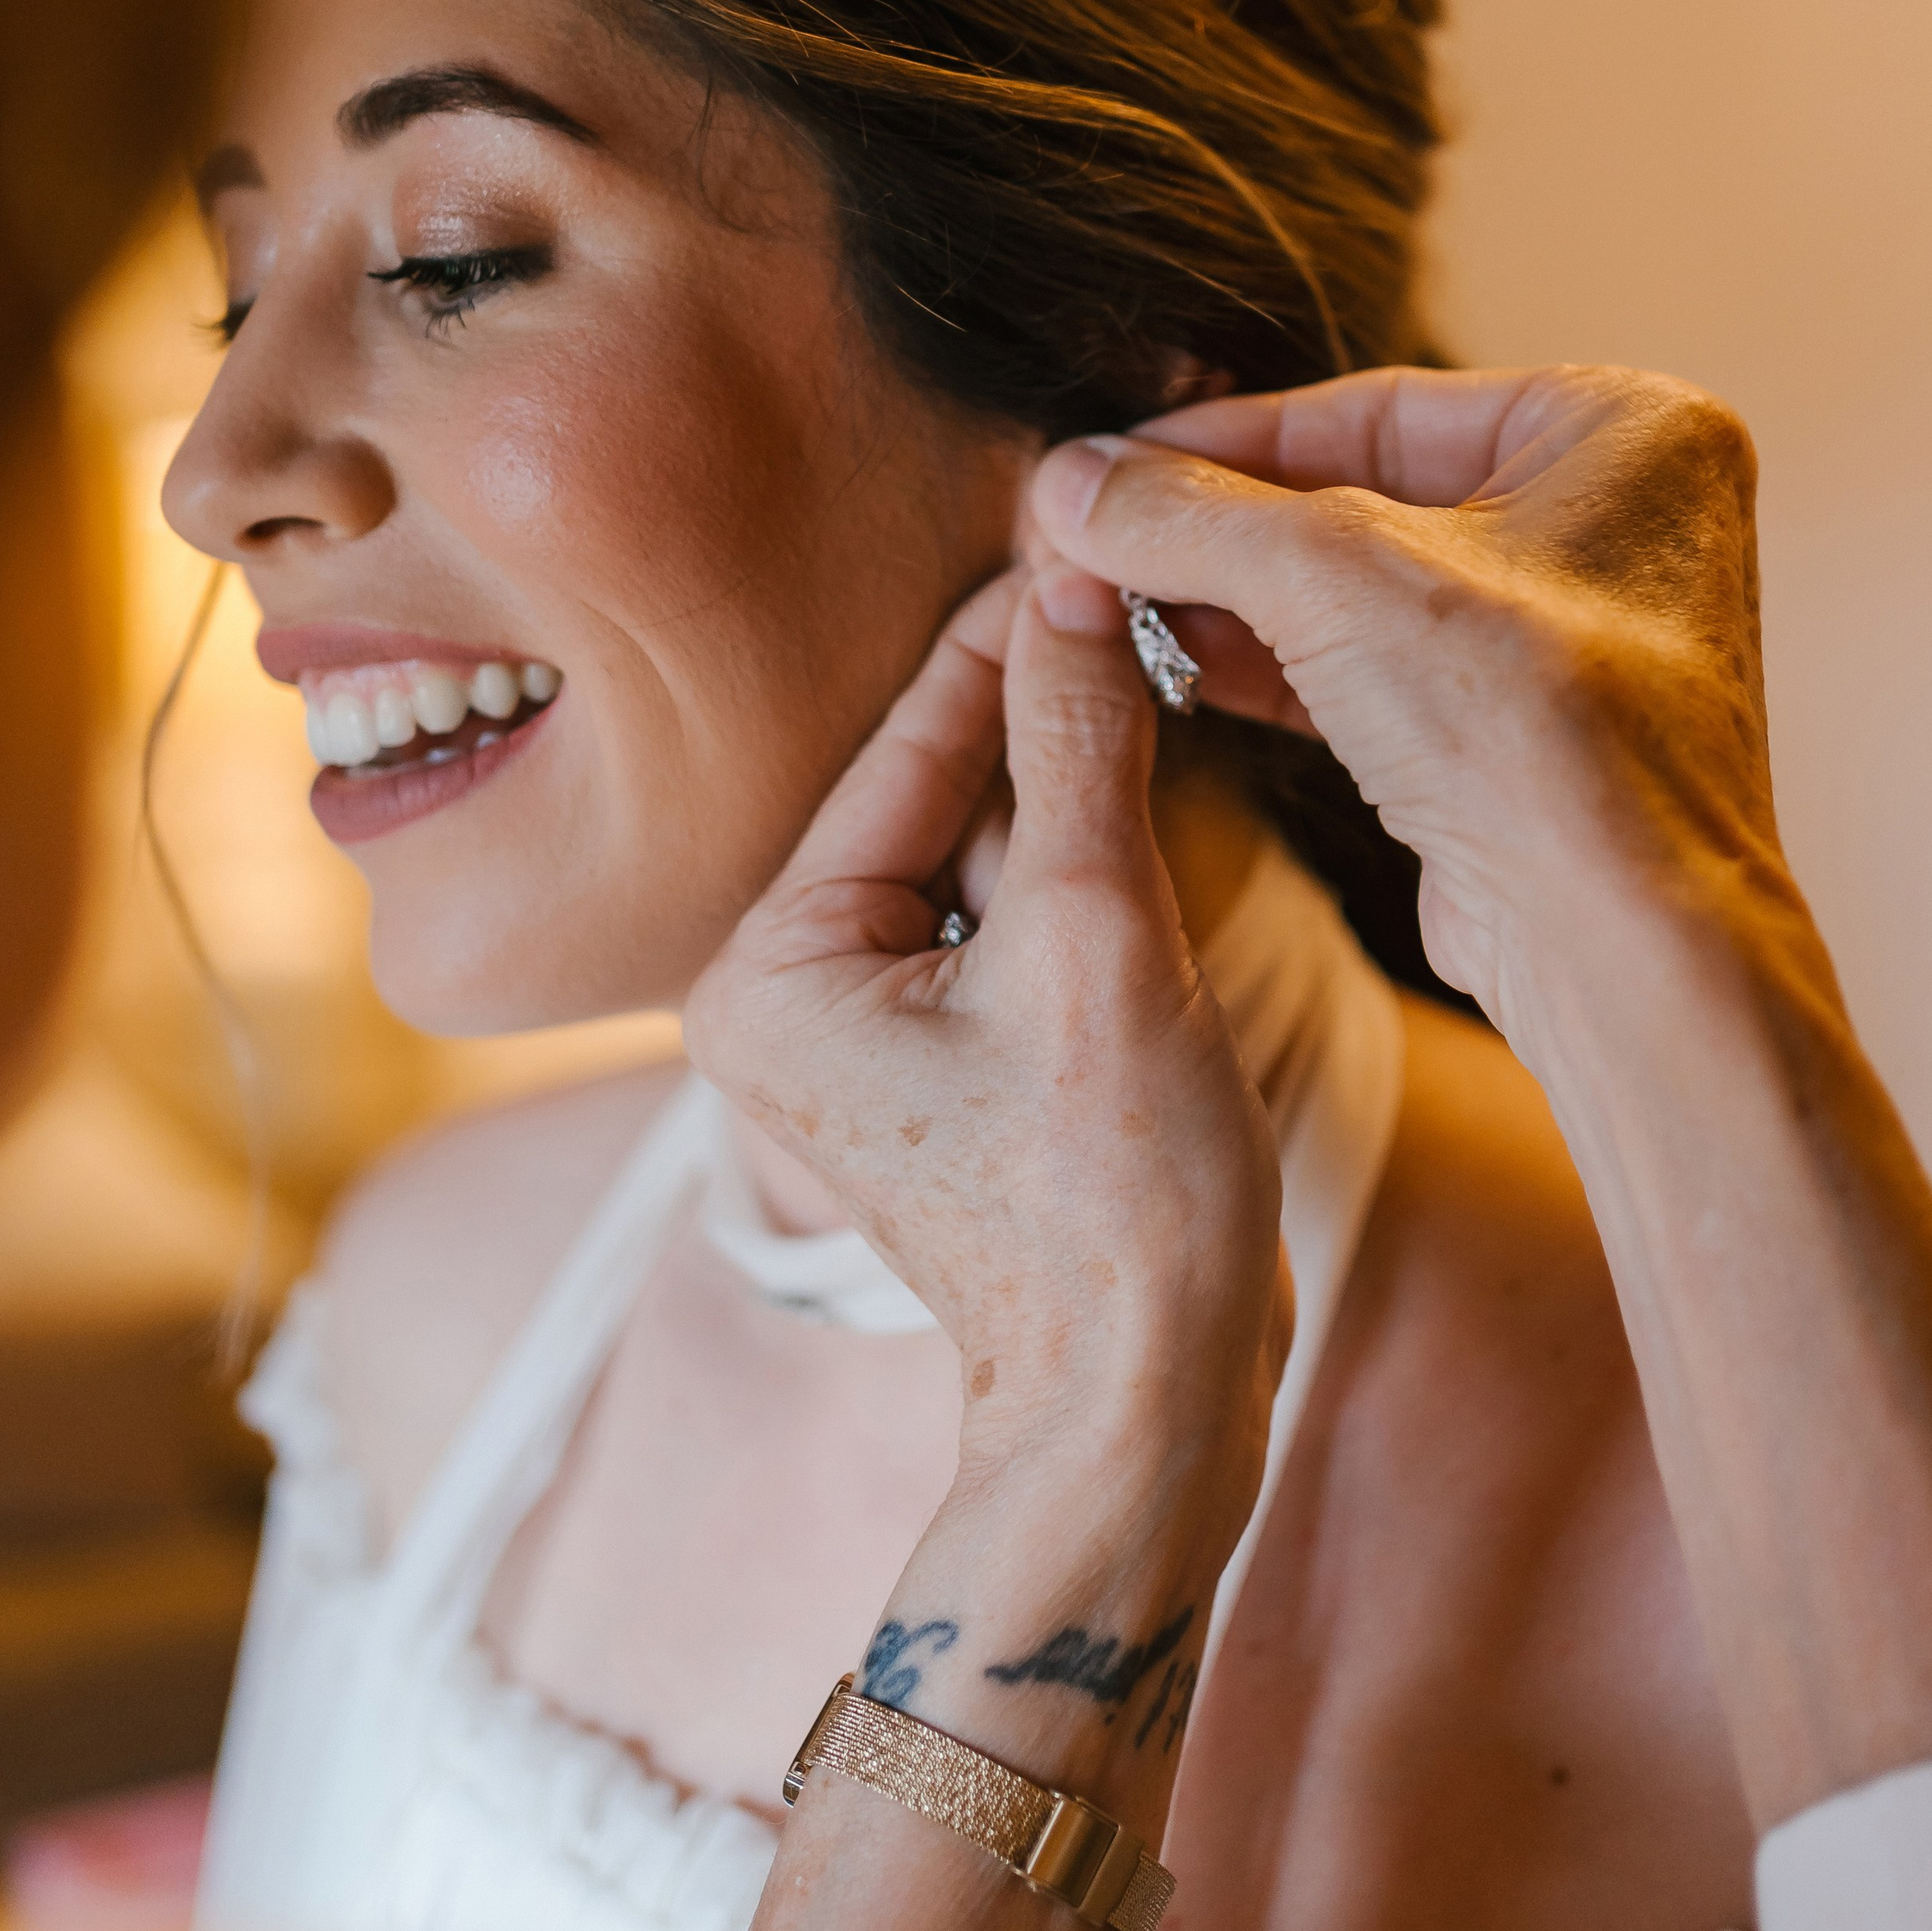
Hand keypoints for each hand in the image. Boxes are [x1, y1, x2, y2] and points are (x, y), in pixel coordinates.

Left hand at [684, 564, 1285, 1533]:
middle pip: (939, 799)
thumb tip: (1075, 586)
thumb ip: (1079, 752)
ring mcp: (863, 1035)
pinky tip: (1159, 805)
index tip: (1077, 527)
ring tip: (1162, 674)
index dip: (1003, 639)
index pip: (902, 754)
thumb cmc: (1110, 1204)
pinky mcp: (944, 1061)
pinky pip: (1012, 923)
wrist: (1147, 1403)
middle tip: (1132, 580)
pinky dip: (1087, 872)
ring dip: (1080, 790)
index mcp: (769, 970)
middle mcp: (787, 995)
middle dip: (1044, 713)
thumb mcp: (1098, 944)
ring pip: (989, 854)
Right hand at [1033, 363, 1787, 1047]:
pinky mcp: (1517, 733)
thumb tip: (1066, 481)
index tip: (1101, 464)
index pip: (1372, 407)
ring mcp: (1569, 632)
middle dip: (1215, 528)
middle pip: (1359, 493)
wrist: (1616, 944)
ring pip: (1358, 589)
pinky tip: (1168, 663)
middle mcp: (1613, 515)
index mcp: (1619, 426)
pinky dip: (1271, 666)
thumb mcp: (1336, 580)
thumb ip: (1189, 515)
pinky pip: (1372, 669)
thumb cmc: (1539, 735)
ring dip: (1228, 601)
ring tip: (1106, 604)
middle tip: (1087, 541)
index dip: (1217, 439)